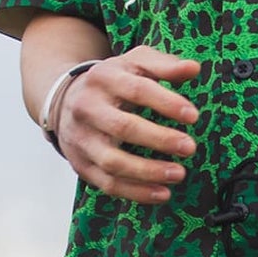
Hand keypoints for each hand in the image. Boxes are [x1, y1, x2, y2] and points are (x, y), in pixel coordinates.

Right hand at [57, 50, 200, 203]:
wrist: (64, 100)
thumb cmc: (111, 82)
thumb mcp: (134, 63)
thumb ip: (164, 65)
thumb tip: (193, 68)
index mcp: (104, 79)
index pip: (137, 90)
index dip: (166, 103)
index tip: (192, 116)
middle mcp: (88, 109)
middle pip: (123, 127)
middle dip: (159, 139)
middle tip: (189, 147)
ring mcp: (82, 139)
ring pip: (113, 162)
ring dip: (148, 171)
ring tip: (178, 174)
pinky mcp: (81, 164)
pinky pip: (108, 184)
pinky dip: (136, 192)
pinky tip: (162, 193)